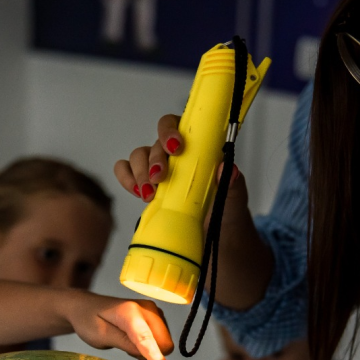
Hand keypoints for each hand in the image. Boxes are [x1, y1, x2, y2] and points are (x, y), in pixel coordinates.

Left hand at [63, 291, 173, 359]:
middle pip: (163, 342)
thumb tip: (147, 352)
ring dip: (149, 349)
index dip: (155, 354)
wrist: (87, 307)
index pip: (145, 337)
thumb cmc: (90, 321)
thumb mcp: (101, 336)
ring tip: (127, 341)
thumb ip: (124, 343)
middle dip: (149, 353)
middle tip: (126, 347)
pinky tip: (134, 338)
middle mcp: (147, 308)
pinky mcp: (157, 315)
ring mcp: (154, 311)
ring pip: (164, 342)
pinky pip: (162, 339)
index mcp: (129, 311)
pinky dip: (150, 344)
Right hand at [113, 115, 250, 228]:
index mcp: (196, 146)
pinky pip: (126, 171)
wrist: (218, 234)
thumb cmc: (227, 208)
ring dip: (140, 172)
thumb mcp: (234, 195)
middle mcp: (175, 154)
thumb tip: (227, 169)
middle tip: (160, 178)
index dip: (170, 132)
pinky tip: (137, 192)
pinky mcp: (146, 185)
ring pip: (138, 156)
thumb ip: (231, 182)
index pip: (177, 125)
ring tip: (149, 194)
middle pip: (155, 143)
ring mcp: (158, 168)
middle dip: (154, 159)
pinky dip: (126, 178)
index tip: (175, 148)